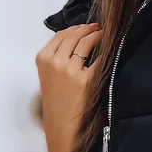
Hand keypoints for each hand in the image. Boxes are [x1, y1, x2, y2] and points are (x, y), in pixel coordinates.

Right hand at [35, 22, 103, 137]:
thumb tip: (75, 40)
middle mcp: (55, 61)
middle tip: (97, 27)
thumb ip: (56, 57)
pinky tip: (109, 49)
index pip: (60, 35)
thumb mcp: (48, 76)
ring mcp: (70, 70)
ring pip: (86, 42)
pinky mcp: (86, 79)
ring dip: (96, 35)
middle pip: (73, 35)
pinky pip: (99, 58)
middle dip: (87, 29)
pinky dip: (105, 51)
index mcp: (43, 59)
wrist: (61, 125)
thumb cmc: (56, 102)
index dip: (74, 28)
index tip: (84, 27)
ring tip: (103, 34)